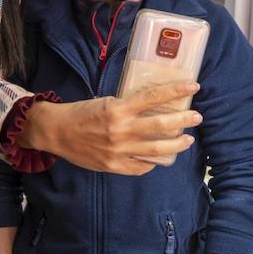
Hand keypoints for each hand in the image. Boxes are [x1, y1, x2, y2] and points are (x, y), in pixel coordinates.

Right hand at [20, 82, 201, 175]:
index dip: (176, 91)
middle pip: (162, 125)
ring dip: (177, 144)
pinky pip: (141, 167)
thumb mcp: (105, 102)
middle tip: (197, 117)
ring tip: (187, 140)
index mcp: (117, 109)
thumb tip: (153, 107)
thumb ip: (127, 107)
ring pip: (157, 149)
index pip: (154, 97)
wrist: (55, 132)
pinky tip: (160, 158)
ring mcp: (119, 151)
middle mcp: (121, 130)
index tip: (193, 86)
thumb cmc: (80, 113)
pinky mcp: (114, 166)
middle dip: (184, 120)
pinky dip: (153, 162)